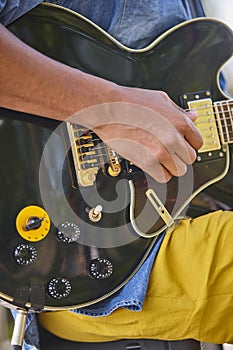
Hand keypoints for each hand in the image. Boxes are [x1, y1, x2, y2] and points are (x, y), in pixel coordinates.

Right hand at [72, 87, 202, 182]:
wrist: (108, 109)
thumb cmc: (130, 102)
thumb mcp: (161, 99)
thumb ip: (179, 111)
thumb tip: (193, 117)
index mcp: (180, 122)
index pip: (198, 142)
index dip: (190, 143)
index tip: (184, 144)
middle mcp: (172, 139)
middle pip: (190, 158)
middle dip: (181, 155)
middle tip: (172, 151)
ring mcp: (160, 153)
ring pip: (179, 170)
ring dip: (172, 166)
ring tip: (162, 158)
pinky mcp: (147, 163)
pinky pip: (164, 177)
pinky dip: (161, 173)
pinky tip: (155, 164)